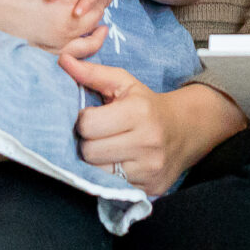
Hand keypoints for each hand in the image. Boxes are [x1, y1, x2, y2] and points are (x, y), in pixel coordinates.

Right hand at [0, 0, 111, 50]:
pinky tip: (76, 40)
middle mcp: (67, 7)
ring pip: (89, 35)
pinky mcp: (41, 47)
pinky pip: (72, 53)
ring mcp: (56, 32)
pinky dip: (81, 48)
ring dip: (94, 27)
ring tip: (96, 21)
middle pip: (96, 8)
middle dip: (99, 2)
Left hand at [62, 62, 244, 195]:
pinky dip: (111, 176)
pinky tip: (119, 163)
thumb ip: (93, 73)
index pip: (88, 125)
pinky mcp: (150, 188)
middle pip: (90, 152)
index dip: (84, 121)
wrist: (186, 130)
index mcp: (138, 112)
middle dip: (88, 143)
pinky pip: (114, 187)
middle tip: (98, 136)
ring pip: (98, 173)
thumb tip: (63, 60)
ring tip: (107, 149)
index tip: (92, 118)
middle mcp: (147, 142)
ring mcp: (150, 168)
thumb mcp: (124, 83)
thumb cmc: (147, 105)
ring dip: (97, 162)